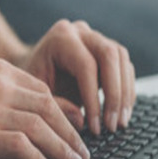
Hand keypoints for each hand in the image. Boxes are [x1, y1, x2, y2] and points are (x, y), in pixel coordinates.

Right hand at [0, 59, 91, 158]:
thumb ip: (4, 101)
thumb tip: (36, 120)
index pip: (44, 91)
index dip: (65, 113)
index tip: (78, 130)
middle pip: (48, 109)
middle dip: (70, 134)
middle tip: (82, 153)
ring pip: (42, 127)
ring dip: (62, 149)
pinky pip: (24, 148)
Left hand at [16, 20, 135, 135]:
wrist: (32, 71)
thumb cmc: (30, 85)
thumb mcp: (35, 98)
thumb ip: (56, 108)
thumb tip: (81, 122)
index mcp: (60, 38)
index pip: (86, 65)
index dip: (93, 98)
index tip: (94, 126)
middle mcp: (81, 32)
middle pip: (110, 56)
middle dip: (115, 94)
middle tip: (113, 125)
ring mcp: (96, 39)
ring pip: (122, 60)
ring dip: (125, 94)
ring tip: (120, 123)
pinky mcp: (107, 51)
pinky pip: (125, 68)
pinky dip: (127, 91)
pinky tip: (121, 114)